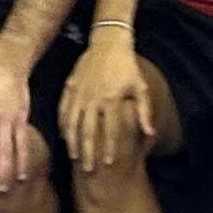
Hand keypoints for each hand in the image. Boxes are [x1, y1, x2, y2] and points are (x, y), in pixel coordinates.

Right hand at [60, 38, 153, 173]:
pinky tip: (64, 135)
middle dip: (88, 152)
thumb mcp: (139, 87)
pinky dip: (62, 123)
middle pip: (89, 131)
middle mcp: (94, 98)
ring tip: (74, 157)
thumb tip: (150, 133)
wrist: (108, 42)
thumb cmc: (127, 66)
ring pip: (73, 122)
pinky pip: (63, 108)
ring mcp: (80, 92)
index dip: (110, 148)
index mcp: (112, 100)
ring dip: (73, 141)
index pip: (110, 130)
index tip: (109, 165)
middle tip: (88, 170)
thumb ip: (144, 111)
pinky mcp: (70, 85)